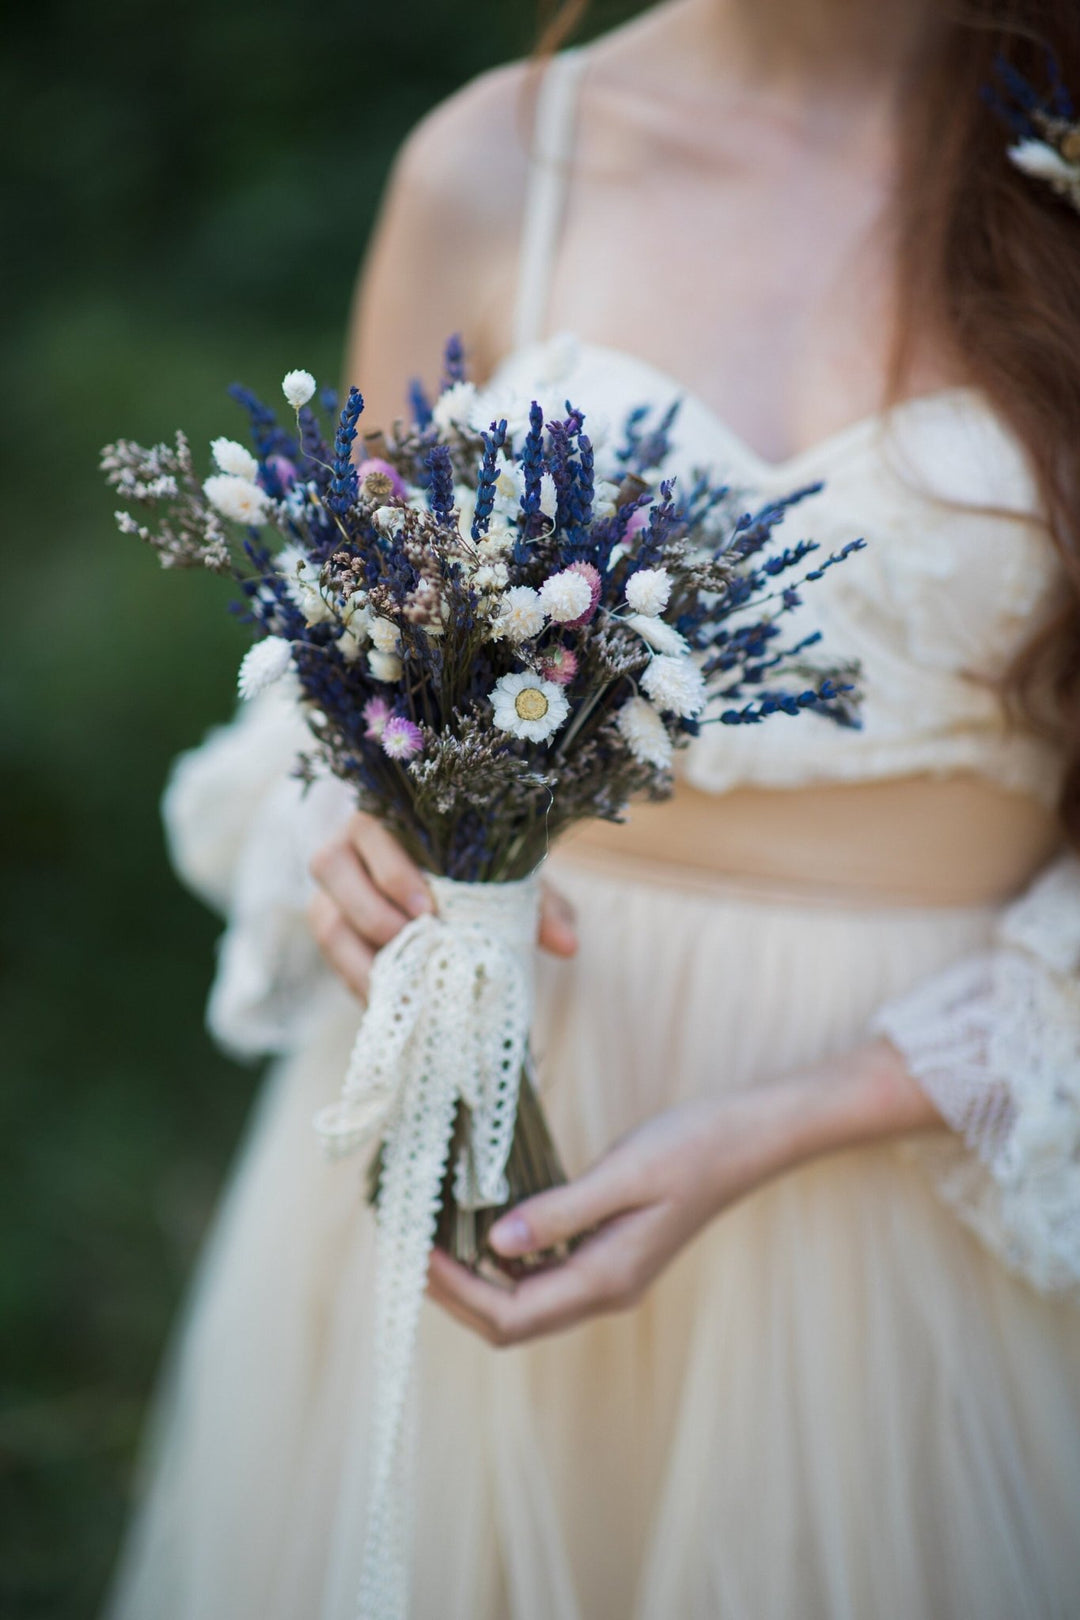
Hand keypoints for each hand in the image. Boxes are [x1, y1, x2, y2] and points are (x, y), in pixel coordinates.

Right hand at [307, 811, 577, 998]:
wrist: (451, 886)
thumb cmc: (478, 871)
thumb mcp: (509, 879)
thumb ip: (538, 904)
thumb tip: (569, 945)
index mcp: (389, 816)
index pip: (371, 831)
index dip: (393, 871)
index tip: (429, 910)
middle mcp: (348, 845)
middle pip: (330, 865)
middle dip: (371, 910)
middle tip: (417, 944)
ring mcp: (331, 889)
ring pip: (323, 916)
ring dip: (357, 955)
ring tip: (401, 986)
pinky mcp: (331, 928)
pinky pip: (332, 956)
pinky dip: (359, 981)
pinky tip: (391, 1003)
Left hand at [427, 1040, 940, 1346]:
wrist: (750, 1139)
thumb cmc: (693, 1147)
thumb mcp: (624, 1174)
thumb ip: (560, 1212)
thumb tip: (496, 1245)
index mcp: (607, 1279)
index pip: (510, 1315)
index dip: (454, 1292)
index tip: (412, 1251)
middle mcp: (604, 1289)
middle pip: (510, 1320)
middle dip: (452, 1291)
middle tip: (406, 1245)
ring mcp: (607, 1274)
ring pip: (523, 1301)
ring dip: (472, 1277)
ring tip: (429, 1233)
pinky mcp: (608, 1252)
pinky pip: (542, 1273)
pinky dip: (501, 1257)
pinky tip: (478, 1222)